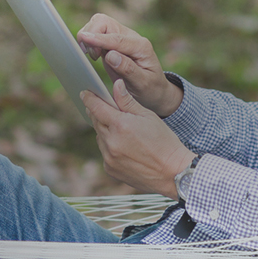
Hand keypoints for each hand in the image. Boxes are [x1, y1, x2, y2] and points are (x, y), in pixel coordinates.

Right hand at [77, 14, 183, 116]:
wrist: (155, 90)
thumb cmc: (150, 88)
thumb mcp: (143, 84)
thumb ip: (127, 69)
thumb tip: (110, 55)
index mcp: (141, 46)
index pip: (116, 38)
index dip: (98, 38)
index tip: (84, 38)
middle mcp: (130, 38)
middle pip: (104, 22)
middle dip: (92, 35)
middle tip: (94, 57)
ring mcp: (121, 38)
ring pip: (98, 24)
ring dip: (90, 38)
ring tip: (94, 56)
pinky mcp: (113, 42)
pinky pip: (96, 33)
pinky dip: (90, 41)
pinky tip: (94, 55)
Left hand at [82, 79, 197, 199]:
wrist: (172, 172)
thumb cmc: (164, 142)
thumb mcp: (148, 116)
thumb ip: (128, 101)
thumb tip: (116, 85)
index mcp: (121, 125)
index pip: (97, 107)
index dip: (89, 98)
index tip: (85, 93)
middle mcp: (111, 142)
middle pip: (96, 122)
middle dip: (98, 113)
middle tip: (102, 107)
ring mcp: (109, 158)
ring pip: (100, 138)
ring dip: (105, 131)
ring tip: (121, 130)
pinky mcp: (110, 169)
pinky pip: (105, 153)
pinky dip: (110, 147)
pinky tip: (125, 147)